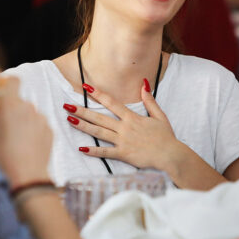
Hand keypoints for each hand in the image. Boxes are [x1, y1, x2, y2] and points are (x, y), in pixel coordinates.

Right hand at [0, 77, 52, 186]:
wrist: (25, 177)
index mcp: (9, 104)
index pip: (13, 80)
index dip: (7, 84)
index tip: (1, 93)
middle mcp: (27, 107)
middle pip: (19, 100)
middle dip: (11, 109)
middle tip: (2, 125)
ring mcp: (41, 119)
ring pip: (30, 114)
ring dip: (22, 121)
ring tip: (13, 139)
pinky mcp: (50, 131)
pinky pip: (39, 125)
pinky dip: (33, 131)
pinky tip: (24, 146)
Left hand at [65, 81, 191, 176]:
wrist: (170, 155)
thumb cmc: (166, 137)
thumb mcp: (159, 116)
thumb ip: (149, 100)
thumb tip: (143, 83)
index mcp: (132, 117)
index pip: (111, 103)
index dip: (98, 94)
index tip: (86, 87)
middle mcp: (125, 128)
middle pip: (99, 117)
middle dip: (82, 111)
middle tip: (67, 106)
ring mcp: (123, 141)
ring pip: (99, 132)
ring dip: (83, 126)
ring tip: (69, 120)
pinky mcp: (123, 154)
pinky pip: (105, 152)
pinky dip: (93, 151)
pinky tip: (81, 148)